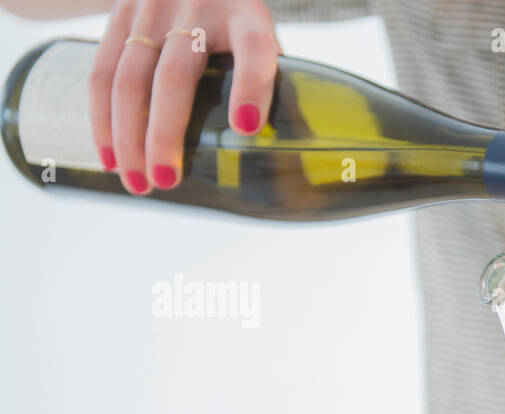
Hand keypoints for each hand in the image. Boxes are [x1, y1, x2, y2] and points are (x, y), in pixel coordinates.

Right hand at [90, 0, 278, 193]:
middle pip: (175, 77)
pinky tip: (111, 156)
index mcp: (246, 16)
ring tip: (139, 182)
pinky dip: (102, 119)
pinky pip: (101, 71)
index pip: (255, 50)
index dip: (251, 88)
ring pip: (129, 79)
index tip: (245, 127)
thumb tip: (282, 152)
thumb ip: (269, 81)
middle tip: (168, 180)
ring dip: (129, 137)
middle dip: (166, 134)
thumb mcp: (262, 35)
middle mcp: (196, 7)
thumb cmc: (237, 17)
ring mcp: (152, 9)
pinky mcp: (121, 13)